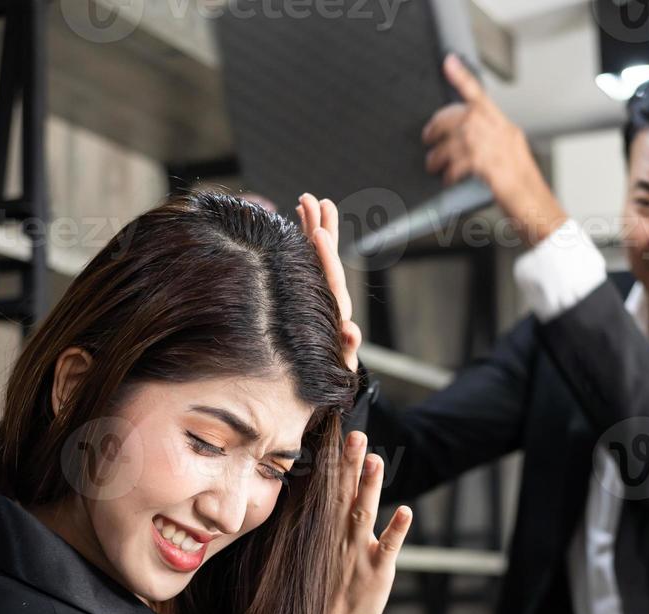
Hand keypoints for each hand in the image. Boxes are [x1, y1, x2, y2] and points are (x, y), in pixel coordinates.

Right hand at [296, 193, 361, 372]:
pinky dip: (302, 241)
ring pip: (318, 254)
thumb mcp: (340, 364)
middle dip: (322, 228)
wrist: (324, 379)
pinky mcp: (310, 291)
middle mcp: (330, 296)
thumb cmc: (329, 374)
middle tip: (315, 199)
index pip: (332, 277)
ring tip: (305, 200)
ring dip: (312, 226)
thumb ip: (347, 348)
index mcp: (336, 310)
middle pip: (328, 257)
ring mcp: (320, 291)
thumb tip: (352, 329)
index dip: (326, 254)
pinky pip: (307, 261)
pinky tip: (296, 222)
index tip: (316, 231)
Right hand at [325, 430, 411, 613]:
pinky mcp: (377, 569)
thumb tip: (318, 497)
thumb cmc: (323, 592)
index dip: (335, 463)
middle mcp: (340, 536)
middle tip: (356, 436)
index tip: (337, 435)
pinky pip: (388, 546)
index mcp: (325, 531)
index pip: (329, 490)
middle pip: (344, 494)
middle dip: (350, 464)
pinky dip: (398, 529)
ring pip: (364, 513)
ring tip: (375, 460)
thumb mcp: (312, 556)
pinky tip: (406, 511)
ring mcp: (358, 551)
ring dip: (370, 487)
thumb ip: (318, 525)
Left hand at [421, 53, 568, 247]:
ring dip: (438, 156)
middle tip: (429, 139)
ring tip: (434, 165)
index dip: (463, 77)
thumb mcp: (510, 157)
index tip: (449, 63)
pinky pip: (458, 164)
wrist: (537, 209)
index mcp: (505, 128)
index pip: (481, 96)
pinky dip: (448, 173)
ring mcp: (495, 149)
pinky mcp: (489, 167)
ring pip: (454, 142)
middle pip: (460, 117)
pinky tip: (448, 180)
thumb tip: (461, 139)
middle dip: (438, 127)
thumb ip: (490, 143)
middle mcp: (500, 133)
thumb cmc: (523, 189)